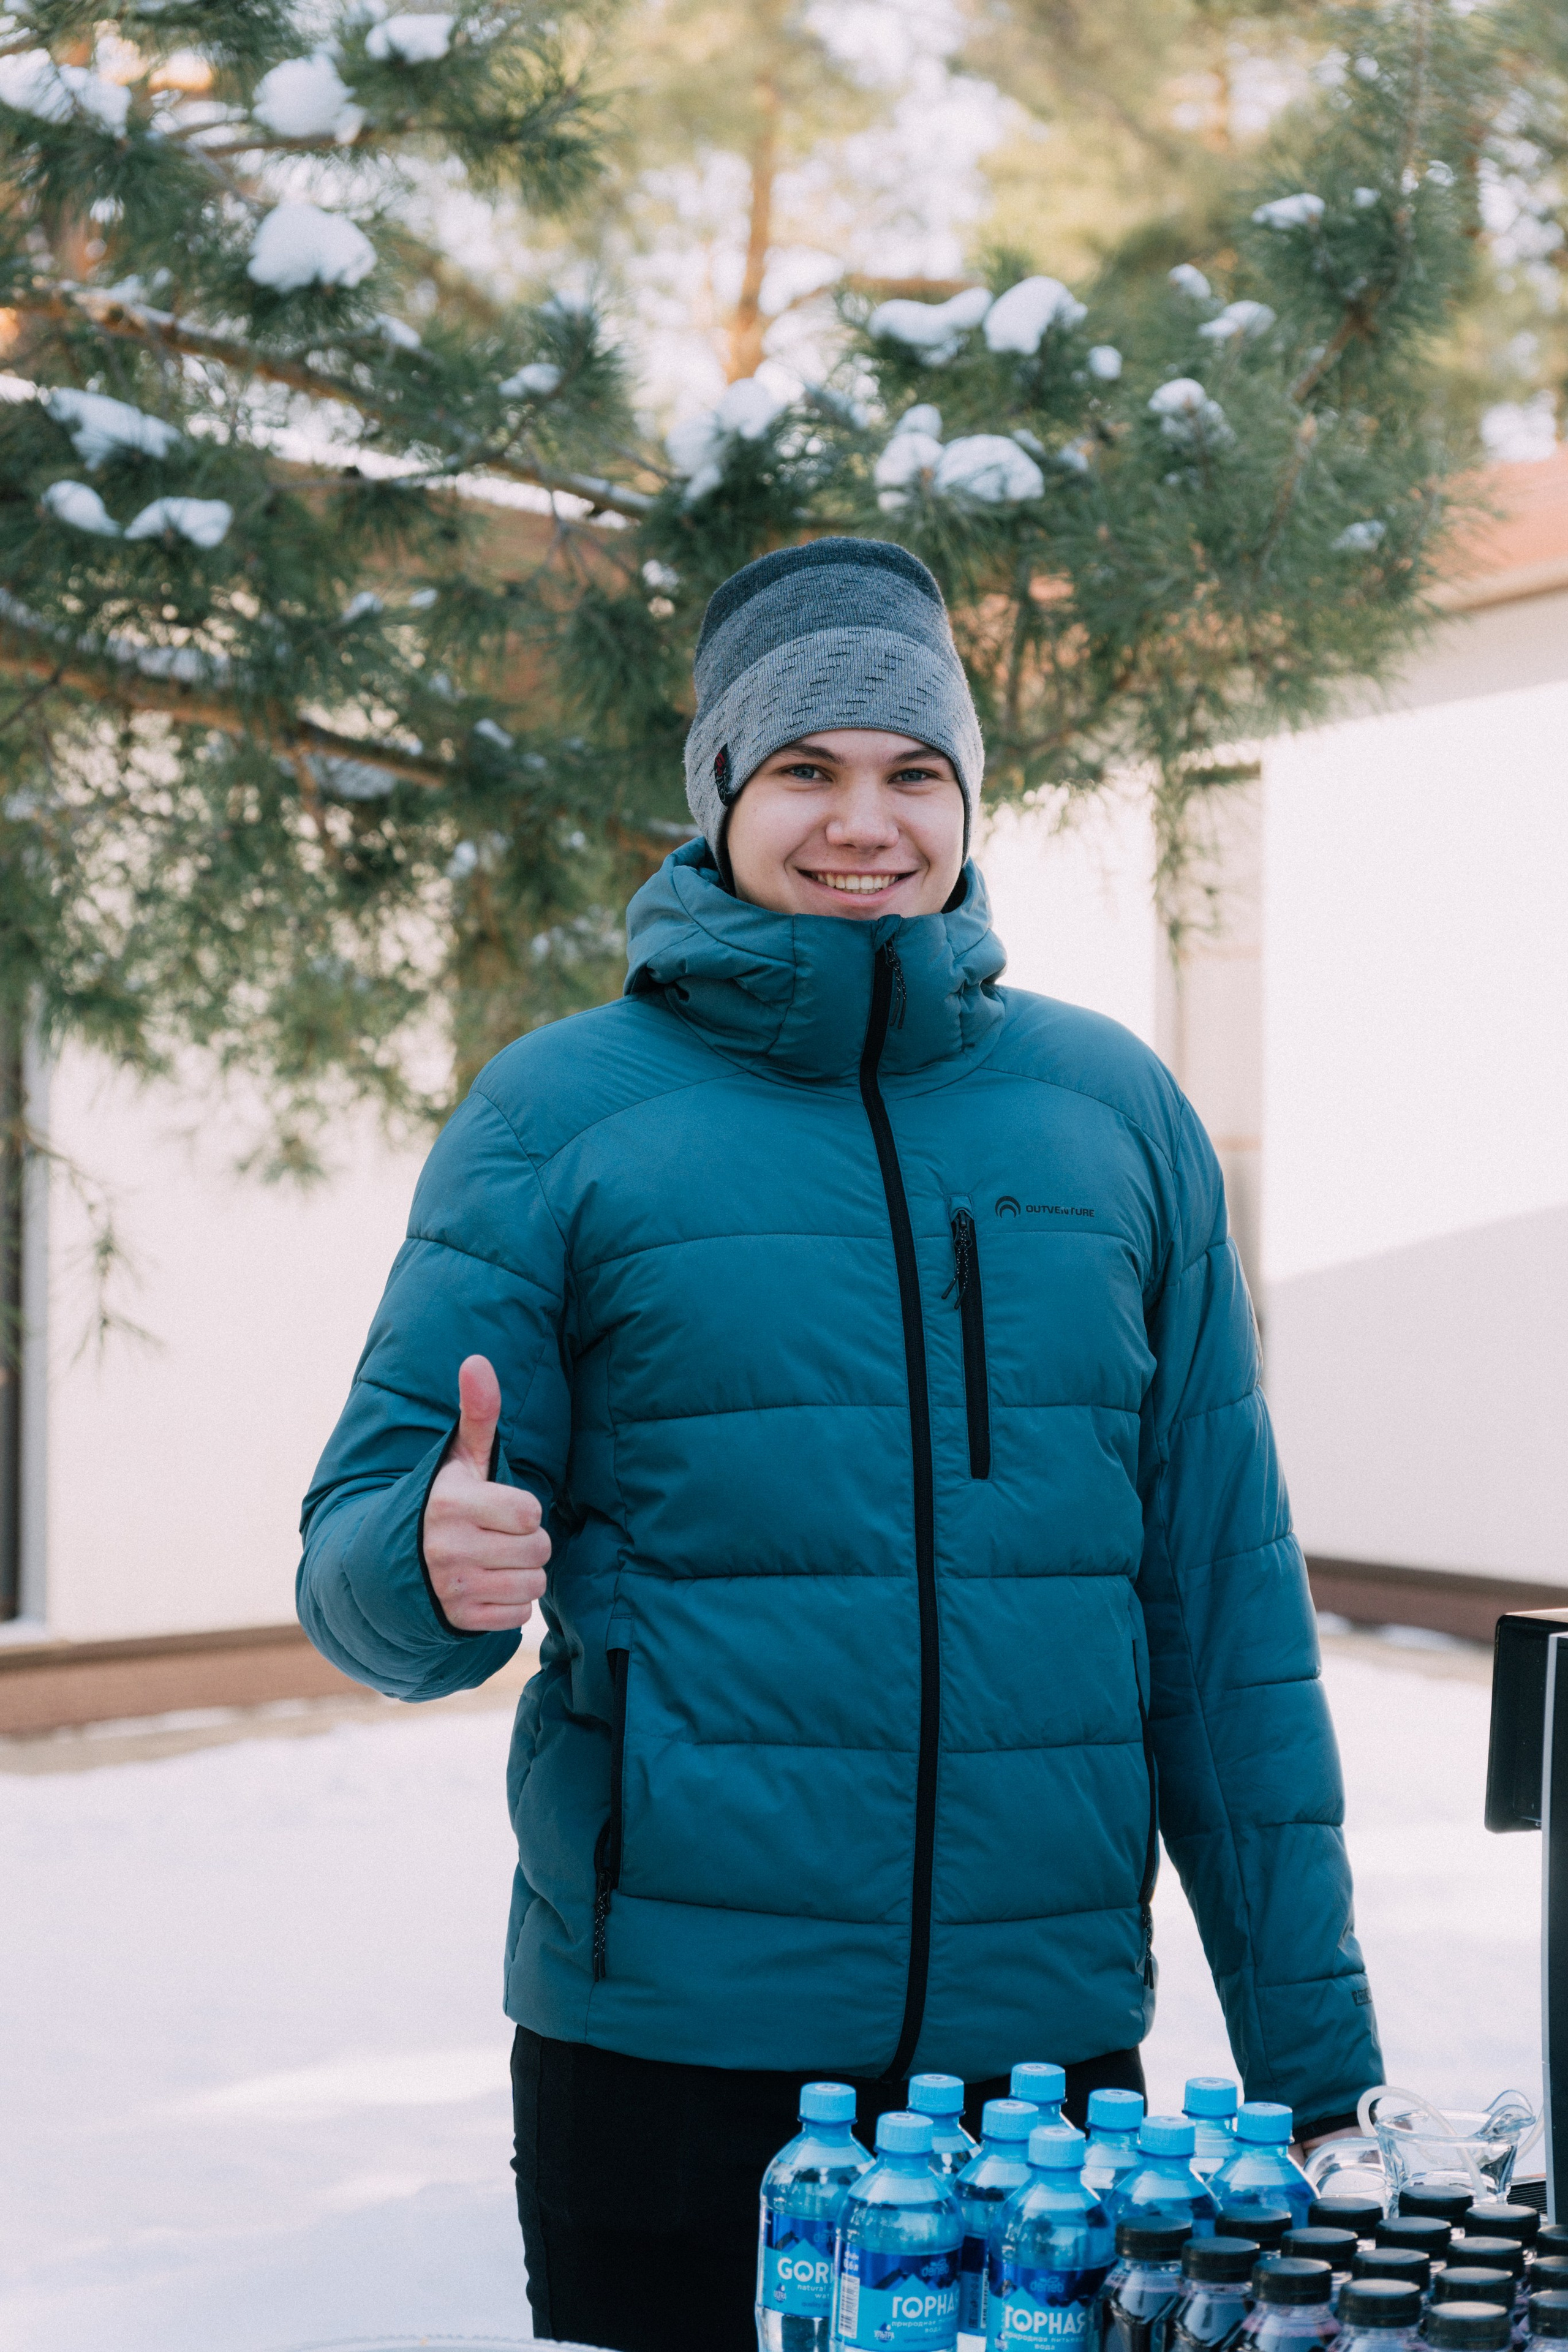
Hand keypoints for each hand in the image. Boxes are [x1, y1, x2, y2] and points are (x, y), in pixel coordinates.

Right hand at [422, 1354, 550, 1631]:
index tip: (501, 1507)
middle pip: (538, 1550)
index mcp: (453, 1503)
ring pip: (532, 1585)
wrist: (393, 1560)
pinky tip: (487, 1587)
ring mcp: (451, 1587)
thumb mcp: (460, 1457)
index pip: (531, 1512)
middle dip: (528, 1543)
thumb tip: (477, 1360)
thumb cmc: (444, 1499)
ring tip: (496, 1560)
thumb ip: (478, 1413)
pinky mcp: (457, 1619)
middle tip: (501, 1536)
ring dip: (522, 1574)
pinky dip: (509, 1605)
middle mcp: (448, 1547)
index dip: (524, 1509)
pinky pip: (516, 1617)